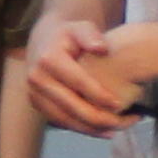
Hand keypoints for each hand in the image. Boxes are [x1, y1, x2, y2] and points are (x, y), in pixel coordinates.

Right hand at [22, 17, 146, 136]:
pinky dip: (81, 128)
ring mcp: (34, 94)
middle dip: (99, 118)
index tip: (119, 104)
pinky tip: (101, 130)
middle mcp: (37, 79)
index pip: (78, 82)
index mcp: (49, 59)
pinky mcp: (36, 104)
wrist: (43, 42)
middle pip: (71, 107)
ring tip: (116, 130)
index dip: (99, 95)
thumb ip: (91, 35)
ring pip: (65, 120)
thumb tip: (101, 48)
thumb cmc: (69, 35)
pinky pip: (60, 122)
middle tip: (123, 122)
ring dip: (91, 129)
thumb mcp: (81, 27)